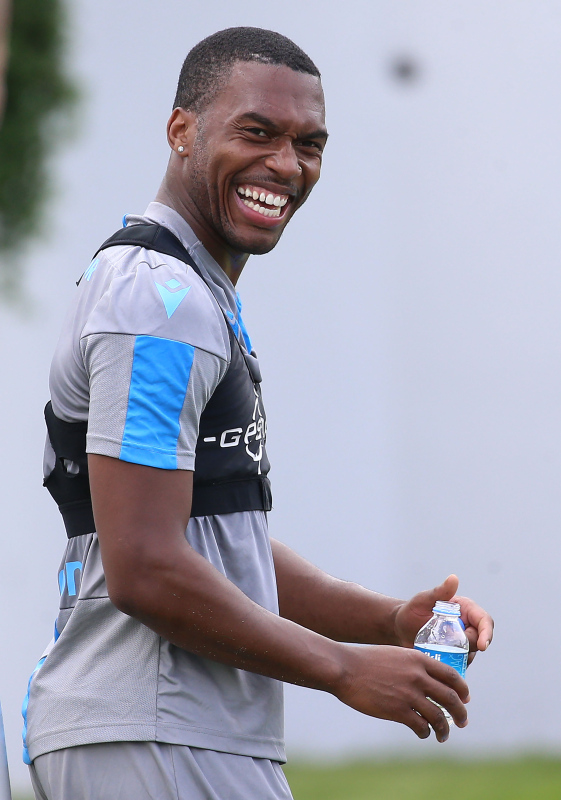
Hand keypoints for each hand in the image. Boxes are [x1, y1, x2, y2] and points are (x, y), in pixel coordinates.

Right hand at [335, 644, 468, 742]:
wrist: (345, 668)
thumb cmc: (367, 661)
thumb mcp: (395, 655)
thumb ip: (413, 665)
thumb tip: (425, 681)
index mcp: (418, 659)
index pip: (451, 675)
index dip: (462, 689)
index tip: (465, 699)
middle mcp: (418, 676)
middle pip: (450, 698)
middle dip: (460, 713)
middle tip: (463, 721)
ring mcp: (409, 694)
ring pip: (438, 716)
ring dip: (444, 729)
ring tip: (443, 735)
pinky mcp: (398, 711)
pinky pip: (420, 726)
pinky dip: (425, 732)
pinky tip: (422, 734)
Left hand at [392, 575, 493, 663]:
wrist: (400, 629)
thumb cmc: (412, 610)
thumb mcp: (423, 600)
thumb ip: (438, 592)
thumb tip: (453, 578)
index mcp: (465, 610)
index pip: (484, 621)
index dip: (486, 633)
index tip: (482, 645)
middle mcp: (467, 626)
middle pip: (479, 640)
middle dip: (467, 646)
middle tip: (446, 646)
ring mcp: (462, 642)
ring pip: (471, 655)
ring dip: (458, 657)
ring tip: (436, 652)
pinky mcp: (455, 656)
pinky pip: (460, 664)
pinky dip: (452, 666)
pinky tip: (437, 662)